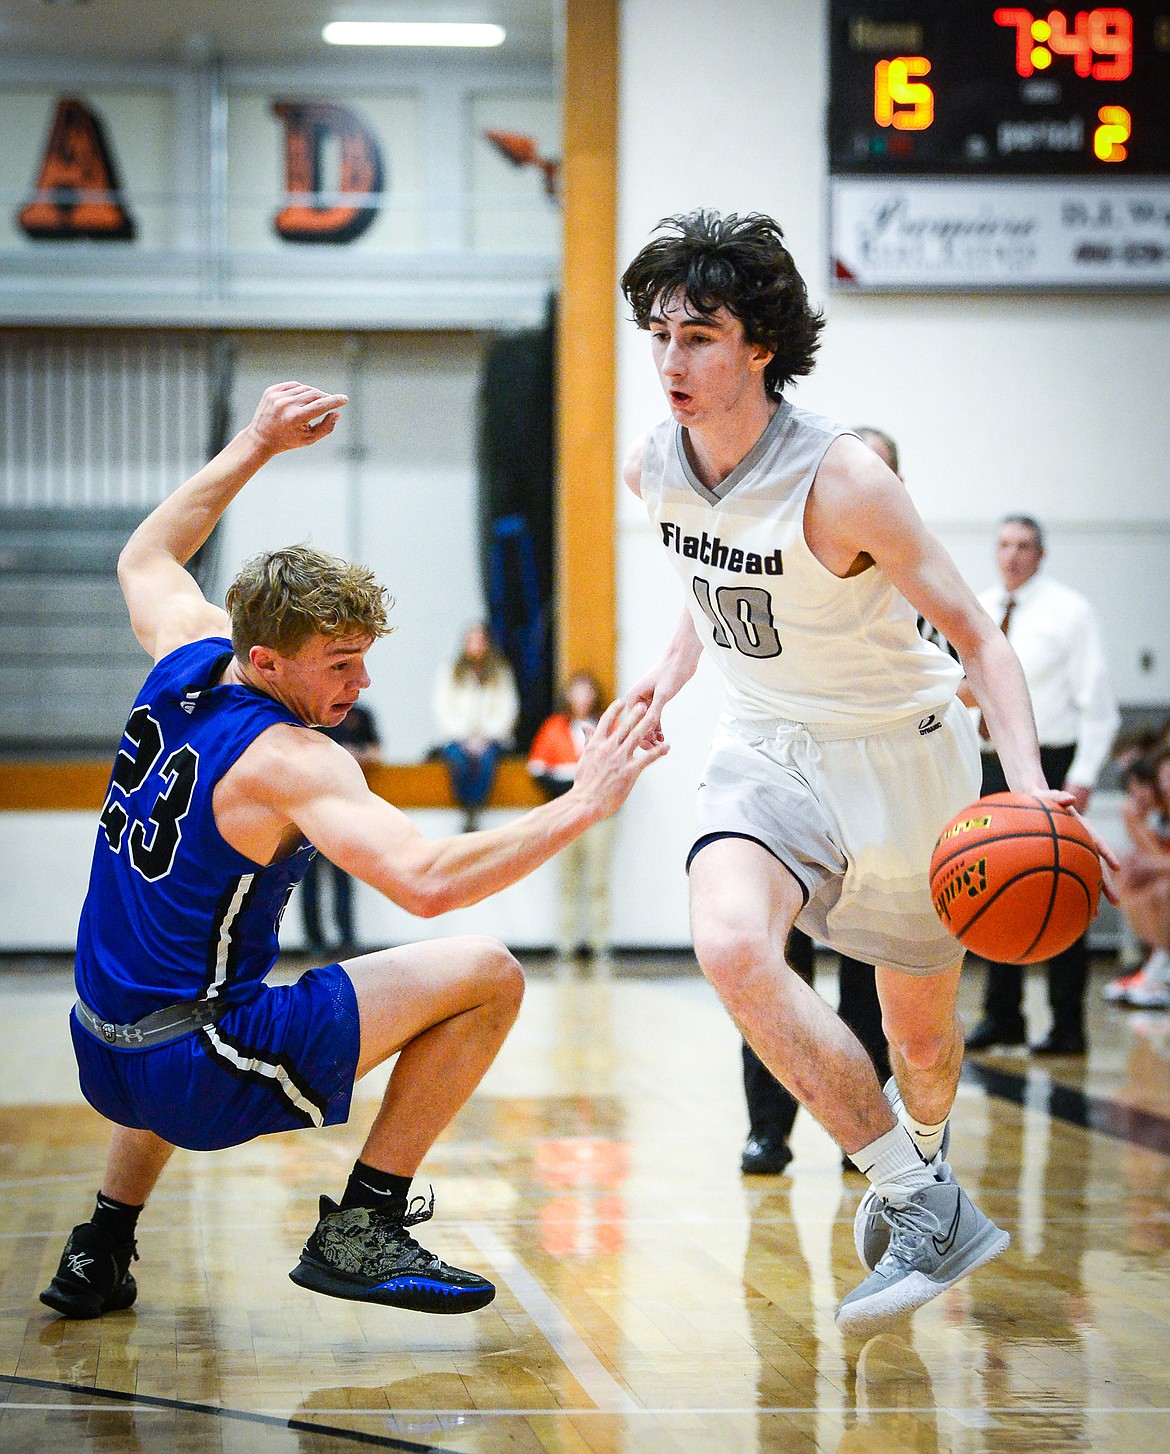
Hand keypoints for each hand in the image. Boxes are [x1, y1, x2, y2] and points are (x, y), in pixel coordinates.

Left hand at [247, 381, 347, 455]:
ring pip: (305, 388)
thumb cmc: (288, 440)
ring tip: (313, 404)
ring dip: (314, 394)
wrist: (261, 438)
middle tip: (330, 403)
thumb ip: (326, 427)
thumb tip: (337, 412)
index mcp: (295, 418)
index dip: (334, 401)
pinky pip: (294, 385)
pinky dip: (302, 390)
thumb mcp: (309, 439)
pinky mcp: (272, 391)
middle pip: (314, 394)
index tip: (345, 399)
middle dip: (325, 398)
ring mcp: (277, 396)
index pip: (321, 405)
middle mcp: (286, 405)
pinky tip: (302, 398)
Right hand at [571, 699, 669, 817]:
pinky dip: (658, 751)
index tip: (621, 702)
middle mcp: (609, 748)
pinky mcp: (630, 771)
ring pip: (637, 737)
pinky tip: (666, 746)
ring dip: (647, 725)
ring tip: (655, 716)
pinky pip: (647, 758)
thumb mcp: (584, 757)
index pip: (605, 721)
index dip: (614, 710)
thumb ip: (588, 740)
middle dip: (635, 713)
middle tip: (644, 703)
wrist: (586, 801)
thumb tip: (584, 725)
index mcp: (596, 744)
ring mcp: (620, 759)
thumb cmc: (584, 782)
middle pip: (624, 726)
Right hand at [624, 662, 686, 749]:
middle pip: (637, 724)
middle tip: (654, 752)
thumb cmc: (671, 672)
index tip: (646, 749)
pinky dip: (657, 728)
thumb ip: (655, 711)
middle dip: (645, 738)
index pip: (630, 722)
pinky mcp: (655, 701)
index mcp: (632, 696)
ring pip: (646, 723)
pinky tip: (662, 738)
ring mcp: (645, 700)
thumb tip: (649, 728)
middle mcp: (636, 699)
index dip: (638, 737)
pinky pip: (653, 718)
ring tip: (661, 747)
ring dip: (652, 735)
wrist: (681, 659)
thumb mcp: (663, 694)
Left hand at [1033, 787, 1120, 902]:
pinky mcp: (1059, 859)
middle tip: (1116, 902)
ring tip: (1093, 915)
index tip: (1117, 867)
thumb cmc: (1040, 799)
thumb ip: (1057, 796)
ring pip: (1083, 876)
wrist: (1030, 801)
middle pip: (1096, 866)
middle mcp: (1080, 842)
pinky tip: (1068, 909)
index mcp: (1081, 827)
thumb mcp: (1046, 795)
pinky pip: (1067, 876)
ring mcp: (1071, 852)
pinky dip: (1069, 890)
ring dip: (1090, 894)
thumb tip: (1069, 797)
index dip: (1107, 853)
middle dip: (1106, 885)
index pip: (1097, 841)